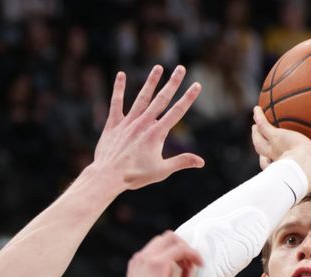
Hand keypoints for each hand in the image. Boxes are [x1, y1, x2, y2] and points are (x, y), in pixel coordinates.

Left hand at [93, 65, 203, 189]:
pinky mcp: (113, 124)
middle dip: (173, 83)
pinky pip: (116, 103)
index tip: (197, 85)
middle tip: (181, 67)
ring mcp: (128, 122)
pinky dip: (118, 89)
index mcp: (157, 134)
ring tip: (158, 67)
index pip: (177, 112)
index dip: (188, 98)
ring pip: (142, 97)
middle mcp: (143, 123)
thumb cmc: (135, 175)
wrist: (108, 175)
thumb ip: (182, 162)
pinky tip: (121, 75)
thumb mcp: (162, 171)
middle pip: (161, 99)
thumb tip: (202, 161)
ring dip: (151, 81)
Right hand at [120, 231, 202, 276]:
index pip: (158, 245)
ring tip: (188, 273)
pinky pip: (182, 249)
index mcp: (138, 262)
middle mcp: (142, 256)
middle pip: (167, 238)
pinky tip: (197, 265)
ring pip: (174, 240)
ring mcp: (149, 258)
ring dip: (187, 253)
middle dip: (182, 249)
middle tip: (187, 267)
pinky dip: (192, 254)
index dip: (173, 252)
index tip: (181, 266)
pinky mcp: (159, 264)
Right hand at [251, 106, 310, 195]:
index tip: (272, 163)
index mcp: (287, 171)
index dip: (273, 167)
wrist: (306, 166)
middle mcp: (277, 160)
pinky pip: (264, 124)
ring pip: (260, 141)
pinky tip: (256, 109)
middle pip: (264, 154)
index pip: (276, 169)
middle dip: (262, 148)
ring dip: (256, 134)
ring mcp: (274, 147)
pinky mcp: (276, 136)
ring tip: (255, 126)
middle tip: (260, 141)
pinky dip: (259, 116)